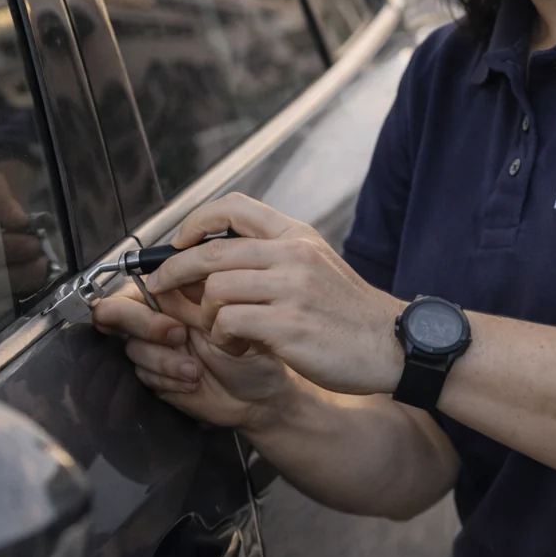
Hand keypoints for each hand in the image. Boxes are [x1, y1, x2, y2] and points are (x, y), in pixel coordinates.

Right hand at [92, 280, 294, 430]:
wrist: (260, 392)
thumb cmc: (252, 346)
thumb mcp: (230, 310)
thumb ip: (197, 291)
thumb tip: (169, 272)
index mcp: (173, 293)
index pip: (135, 280)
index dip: (144, 289)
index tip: (164, 298)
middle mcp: (157, 317)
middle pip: (115, 313)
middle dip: (146, 325)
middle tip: (179, 336)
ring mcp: (153, 348)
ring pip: (132, 347)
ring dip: (163, 359)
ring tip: (195, 370)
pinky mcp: (154, 376)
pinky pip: (142, 374)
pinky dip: (167, 378)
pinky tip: (192, 381)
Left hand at [144, 193, 405, 396]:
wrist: (396, 345)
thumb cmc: (352, 315)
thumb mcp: (319, 267)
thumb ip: (278, 257)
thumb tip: (224, 257)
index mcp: (296, 236)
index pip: (233, 207)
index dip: (195, 223)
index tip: (179, 243)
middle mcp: (292, 255)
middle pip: (211, 251)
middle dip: (173, 270)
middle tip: (159, 287)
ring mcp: (290, 289)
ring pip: (214, 289)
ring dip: (204, 315)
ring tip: (219, 332)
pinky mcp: (287, 326)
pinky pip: (228, 323)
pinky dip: (221, 339)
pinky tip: (237, 349)